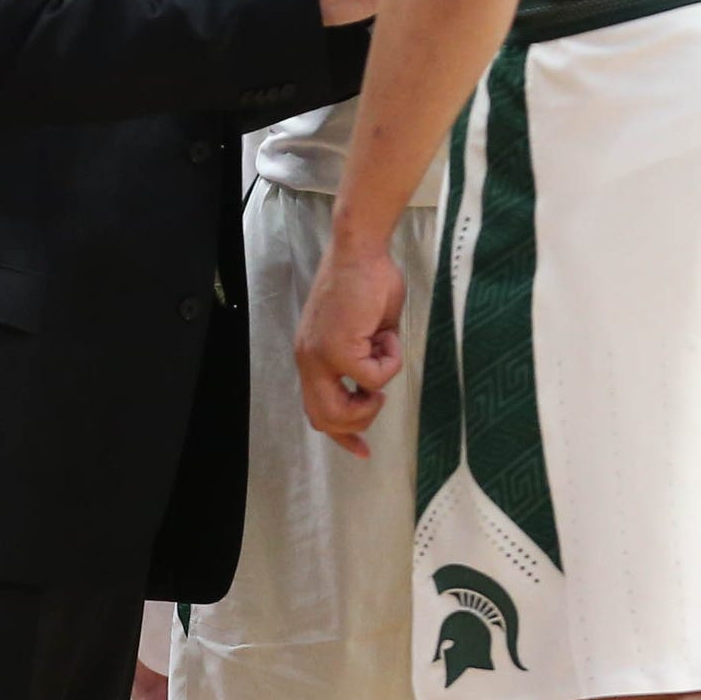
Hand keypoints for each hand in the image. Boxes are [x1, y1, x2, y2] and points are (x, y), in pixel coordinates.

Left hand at [295, 235, 406, 456]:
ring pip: (345, 408)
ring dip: (374, 395)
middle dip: (360, 419)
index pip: (317, 409)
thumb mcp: (363, 331)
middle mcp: (309, 360)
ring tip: (384, 360)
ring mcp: (321, 357)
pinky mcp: (339, 350)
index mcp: (311, 355)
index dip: (341, 434)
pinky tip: (388, 334)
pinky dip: (391, 360)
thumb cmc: (367, 280)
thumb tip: (375, 382)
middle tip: (379, 399)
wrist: (361, 250)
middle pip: (326, 419)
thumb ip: (362, 358)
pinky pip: (374, 378)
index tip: (362, 449)